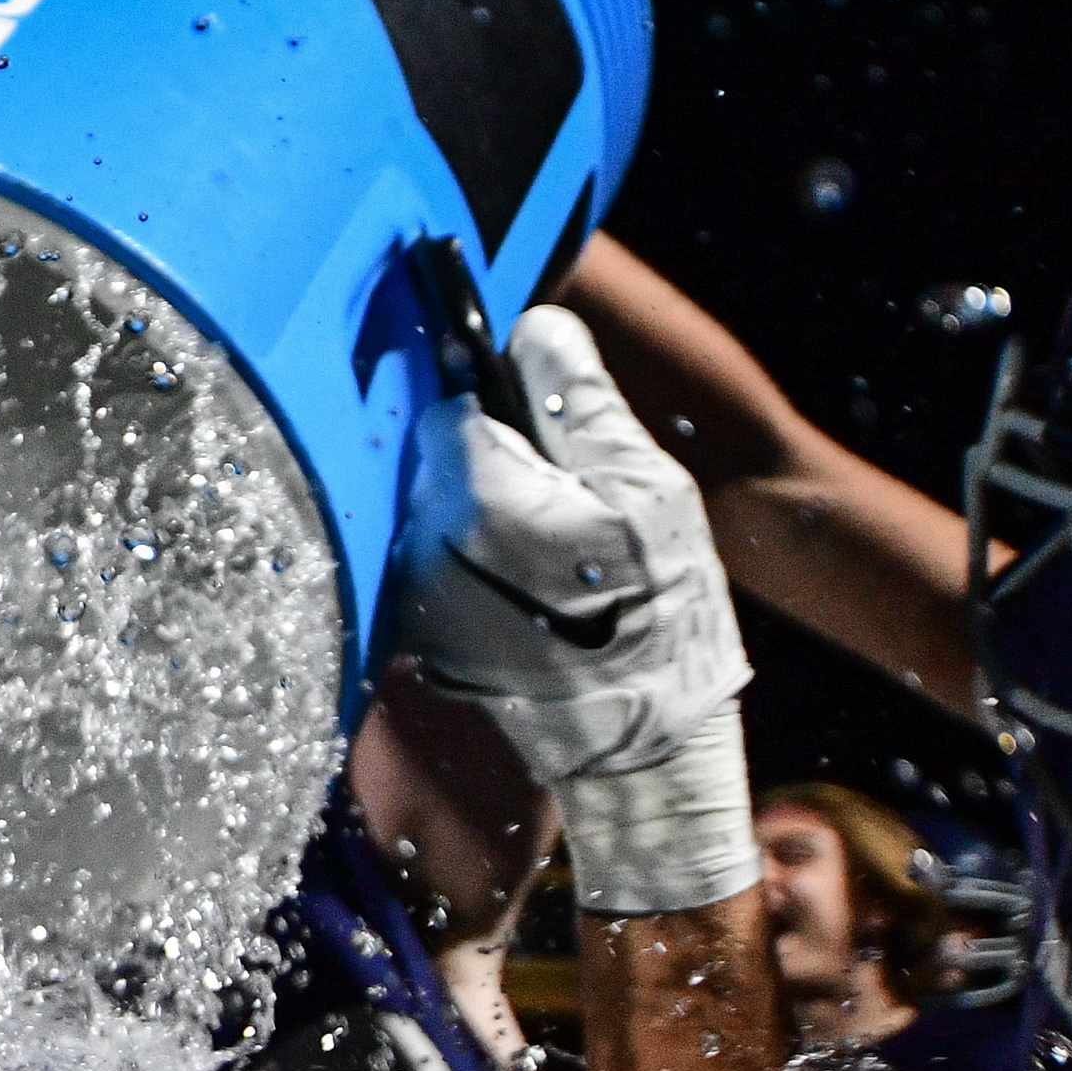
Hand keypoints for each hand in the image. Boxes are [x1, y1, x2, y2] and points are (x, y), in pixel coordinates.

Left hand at [384, 304, 750, 786]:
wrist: (643, 744)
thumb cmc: (661, 611)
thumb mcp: (648, 491)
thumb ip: (582, 403)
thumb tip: (537, 325)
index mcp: (477, 501)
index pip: (448, 407)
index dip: (497, 408)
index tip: (540, 429)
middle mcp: (422, 548)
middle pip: (434, 460)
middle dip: (490, 463)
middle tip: (565, 504)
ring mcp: (410, 598)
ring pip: (430, 513)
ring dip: (478, 514)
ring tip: (555, 555)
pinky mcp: (415, 635)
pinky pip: (432, 566)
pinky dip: (470, 563)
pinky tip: (529, 594)